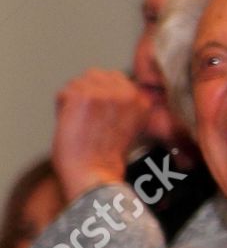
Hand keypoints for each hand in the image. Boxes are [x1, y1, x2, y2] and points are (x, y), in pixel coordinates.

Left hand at [52, 69, 150, 200]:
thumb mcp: (131, 127)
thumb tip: (106, 89)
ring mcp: (104, 92)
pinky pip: (64, 92)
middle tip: (89, 120)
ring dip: (74, 100)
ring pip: (78, 82)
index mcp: (142, 101)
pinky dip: (62, 108)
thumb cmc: (107, 158)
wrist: (94, 173)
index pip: (116, 78)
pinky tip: (73, 124)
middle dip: (88, 93)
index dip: (103, 94)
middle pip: (96, 75)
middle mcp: (127, 93)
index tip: (101, 114)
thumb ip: (125, 104)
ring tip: (81, 123)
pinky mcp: (82, 95)